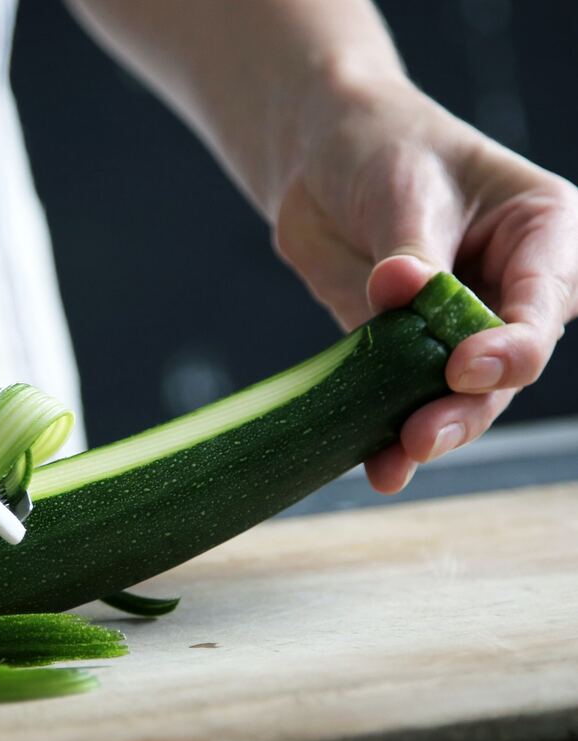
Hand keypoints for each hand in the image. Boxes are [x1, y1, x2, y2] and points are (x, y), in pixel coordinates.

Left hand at [273, 80, 577, 491]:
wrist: (321, 161)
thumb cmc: (383, 149)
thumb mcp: (406, 187)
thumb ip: (410, 252)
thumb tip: (399, 289)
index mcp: (542, 235)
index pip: (541, 304)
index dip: (509, 347)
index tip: (463, 368)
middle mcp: (509, 291)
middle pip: (503, 367)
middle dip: (466, 406)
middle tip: (423, 436)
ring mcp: (456, 329)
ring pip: (458, 396)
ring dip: (429, 430)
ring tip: (396, 461)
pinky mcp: (402, 352)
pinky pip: (401, 398)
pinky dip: (388, 432)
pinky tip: (379, 467)